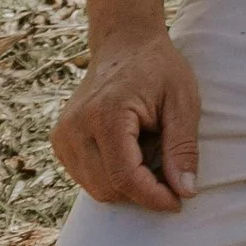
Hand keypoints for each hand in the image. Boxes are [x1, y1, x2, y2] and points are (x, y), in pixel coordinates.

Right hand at [52, 26, 202, 210]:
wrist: (124, 43)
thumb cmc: (159, 69)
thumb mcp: (183, 101)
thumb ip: (183, 147)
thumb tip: (185, 191)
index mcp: (106, 114)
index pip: (124, 177)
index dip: (152, 197)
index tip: (178, 203)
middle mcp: (75, 127)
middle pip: (108, 188)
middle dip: (142, 192)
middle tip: (170, 173)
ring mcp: (63, 135)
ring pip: (96, 188)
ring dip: (127, 185)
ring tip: (148, 151)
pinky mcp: (60, 141)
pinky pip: (87, 178)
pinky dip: (112, 176)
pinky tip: (129, 151)